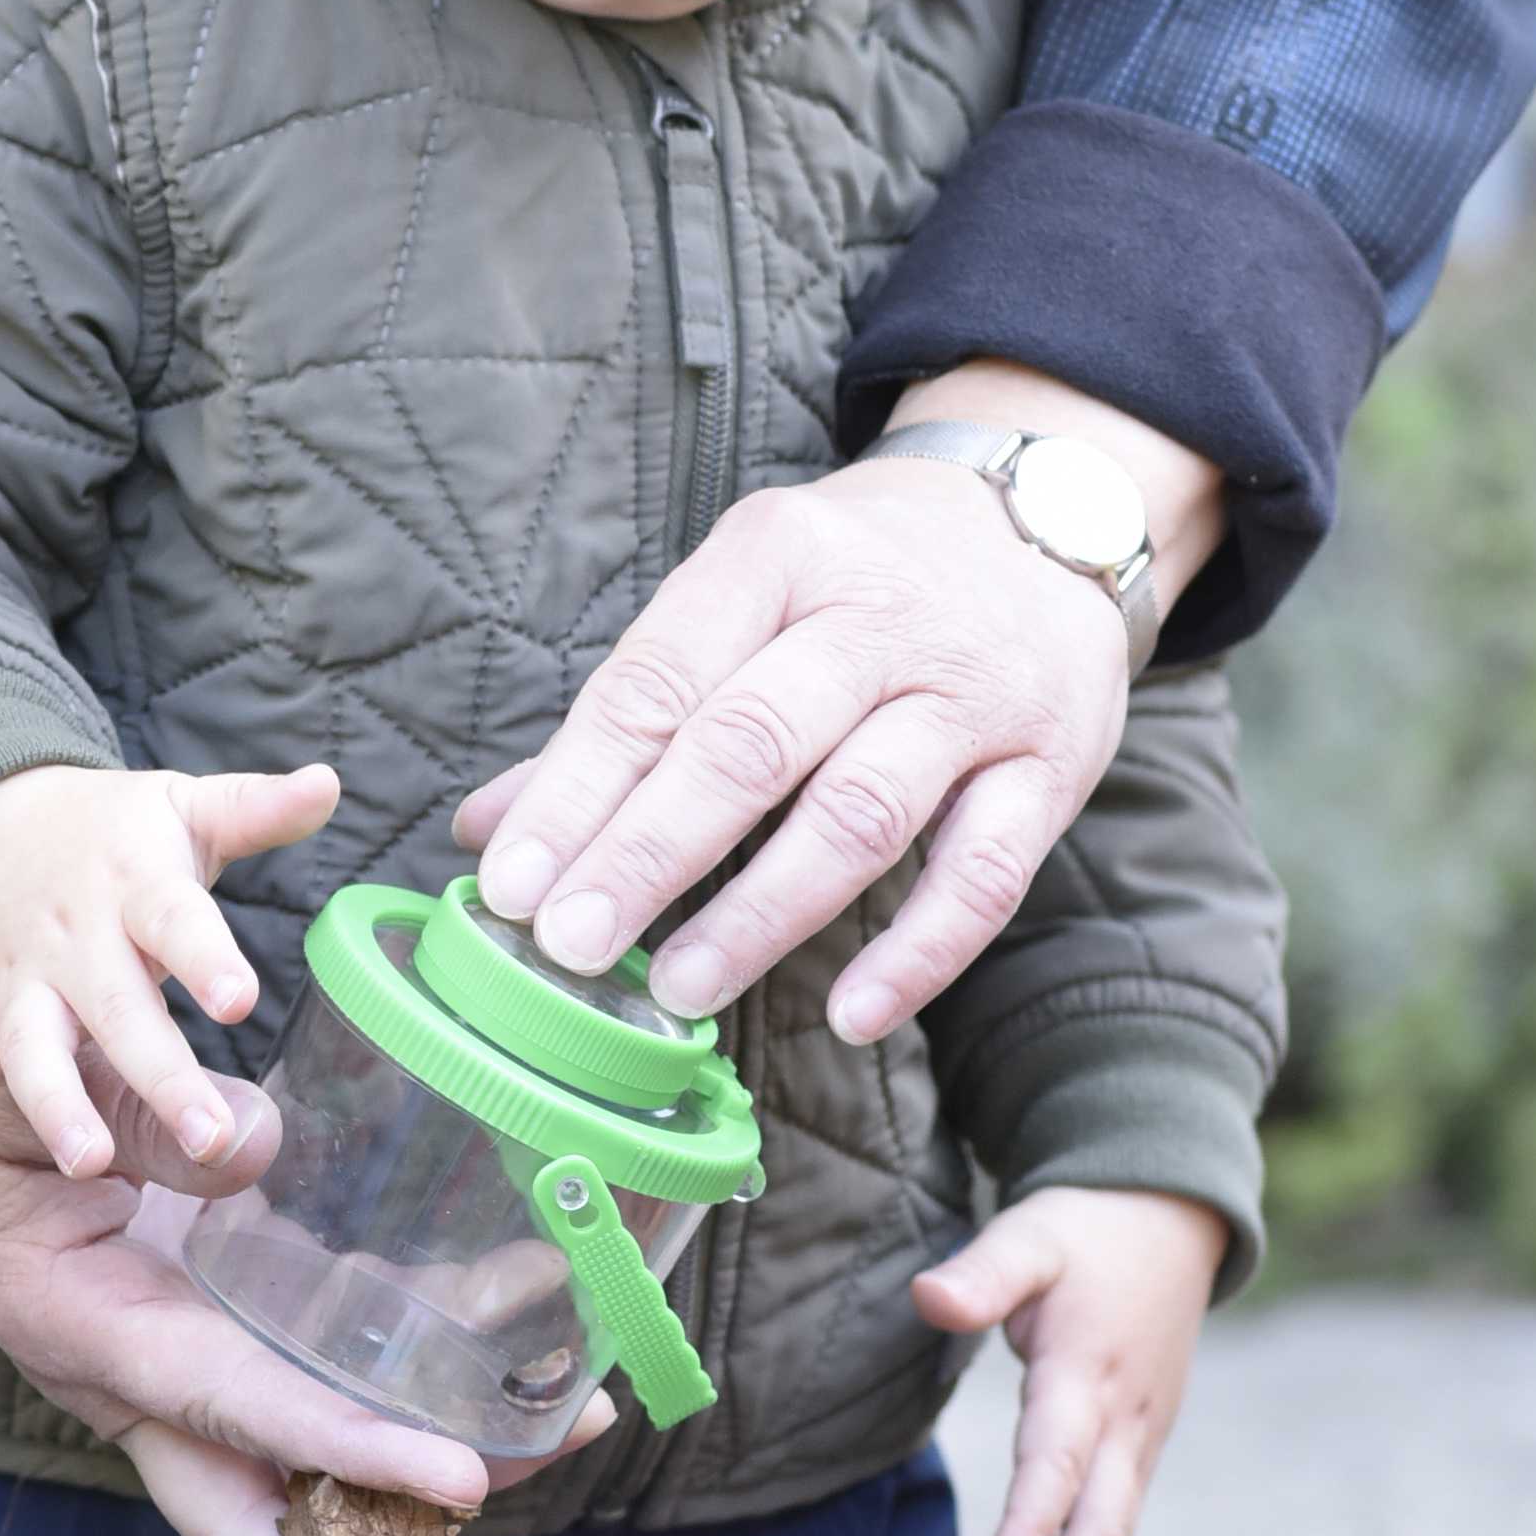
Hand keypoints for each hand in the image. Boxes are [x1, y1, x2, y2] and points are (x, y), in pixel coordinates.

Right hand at [0, 757, 339, 1178]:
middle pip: (117, 1010)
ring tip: (91, 1161)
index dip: (206, 959)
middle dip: (161, 1078)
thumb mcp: (182, 807)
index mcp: (136, 885)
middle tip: (212, 1139)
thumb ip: (255, 809)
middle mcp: (76, 939)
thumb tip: (328, 783)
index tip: (240, 1001)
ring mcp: (22, 981)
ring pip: (33, 1047)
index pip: (173, 920)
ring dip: (58, 1105)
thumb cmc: (110, 831)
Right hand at [0, 1009, 493, 1535]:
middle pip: (279, 1502)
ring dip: (432, 1462)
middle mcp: (154, 1385)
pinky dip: (419, 1376)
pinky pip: (335, 1379)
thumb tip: (253, 1146)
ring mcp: (200, 1371)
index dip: (344, 1451)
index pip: (235, 1413)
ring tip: (566, 1424)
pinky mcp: (238, 1335)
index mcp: (98, 1340)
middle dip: (396, 1532)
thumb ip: (140, 1123)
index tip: (452, 1480)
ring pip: (321, 1457)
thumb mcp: (41, 1113)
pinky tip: (511, 1322)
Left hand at [460, 376, 1220, 1045]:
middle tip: (571, 943)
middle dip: (648, 852)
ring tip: (680, 988)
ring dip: (761, 912)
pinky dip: (917, 955)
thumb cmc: (855, 581)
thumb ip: (624, 716)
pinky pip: (984, 876)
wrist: (1046, 519)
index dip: (578, 787)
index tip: (510, 880)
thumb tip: (484, 827)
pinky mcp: (1051, 765)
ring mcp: (972, 692)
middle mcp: (878, 617)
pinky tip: (849, 1016)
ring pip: (859, 813)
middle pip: (750, 745)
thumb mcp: (739, 600)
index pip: (658, 680)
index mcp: (775, 558)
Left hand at [911, 1186, 1223, 1535]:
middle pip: (1101, 1531)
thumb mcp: (1028, 1235)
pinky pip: (1108, 1523)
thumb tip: (929, 1299)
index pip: (1058, 1465)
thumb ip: (981, 1272)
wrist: (1168, 1223)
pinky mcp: (1136, 1449)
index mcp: (1087, 1375)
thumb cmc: (1085, 1234)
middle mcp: (1123, 1422)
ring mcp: (1138, 1441)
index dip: (1031, 1528)